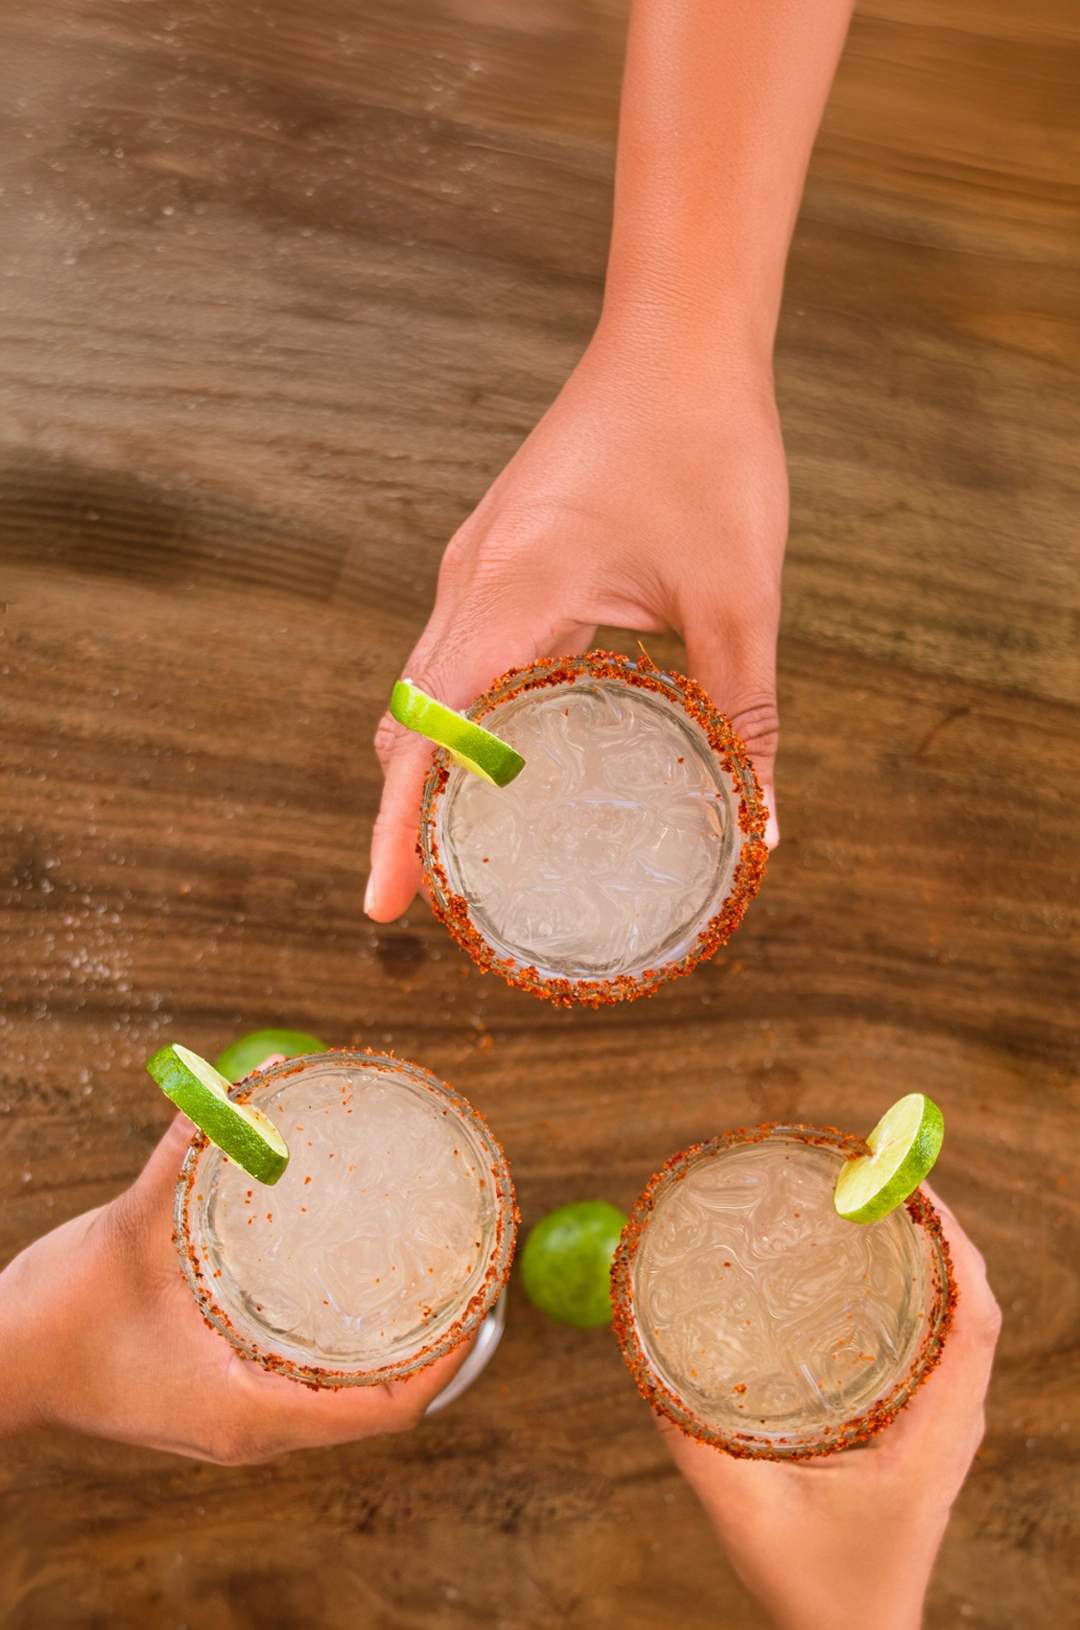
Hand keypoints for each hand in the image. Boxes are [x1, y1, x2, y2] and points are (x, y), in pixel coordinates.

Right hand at [0, 1116, 472, 1462]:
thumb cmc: (53, 1320)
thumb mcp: (125, 1233)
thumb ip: (183, 1161)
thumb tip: (238, 1089)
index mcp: (248, 1412)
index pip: (387, 1409)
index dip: (448, 1358)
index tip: (484, 1300)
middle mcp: (254, 1429)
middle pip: (380, 1404)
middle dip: (437, 1345)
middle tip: (473, 1271)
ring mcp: (239, 1422)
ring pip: (347, 1398)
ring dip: (398, 1346)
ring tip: (435, 1276)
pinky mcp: (222, 1402)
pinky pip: (311, 1382)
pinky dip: (349, 1343)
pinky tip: (360, 1288)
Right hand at [367, 325, 785, 921]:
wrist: (679, 335)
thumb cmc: (706, 446)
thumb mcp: (738, 597)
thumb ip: (744, 716)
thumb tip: (761, 826)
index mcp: (514, 593)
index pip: (429, 736)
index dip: (398, 829)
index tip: (384, 904)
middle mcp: (472, 582)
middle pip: (407, 724)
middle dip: (408, 815)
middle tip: (439, 899)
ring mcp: (476, 564)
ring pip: (425, 689)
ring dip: (435, 767)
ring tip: (468, 845)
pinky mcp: (497, 553)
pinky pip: (457, 652)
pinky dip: (465, 717)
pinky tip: (514, 752)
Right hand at [661, 1188, 1001, 1629]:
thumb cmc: (812, 1587)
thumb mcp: (741, 1509)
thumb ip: (687, 1430)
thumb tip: (640, 1344)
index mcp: (931, 1432)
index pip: (971, 1311)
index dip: (947, 1234)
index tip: (901, 1178)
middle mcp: (953, 1415)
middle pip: (972, 1292)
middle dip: (934, 1217)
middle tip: (875, 1163)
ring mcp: (947, 1418)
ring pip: (962, 1309)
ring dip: (930, 1245)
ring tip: (876, 1192)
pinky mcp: (928, 1422)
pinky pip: (941, 1333)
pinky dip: (919, 1280)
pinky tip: (873, 1259)